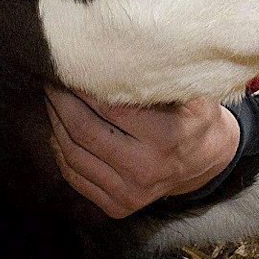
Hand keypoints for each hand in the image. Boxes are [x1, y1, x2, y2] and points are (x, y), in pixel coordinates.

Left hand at [45, 85, 240, 218]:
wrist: (207, 163)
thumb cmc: (195, 118)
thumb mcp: (191, 92)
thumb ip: (159, 75)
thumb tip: (116, 51)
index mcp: (165, 137)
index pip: (108, 107)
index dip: (82, 86)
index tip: (68, 67)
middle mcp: (145, 169)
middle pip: (83, 131)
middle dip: (60, 102)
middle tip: (50, 80)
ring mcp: (129, 193)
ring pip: (72, 155)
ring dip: (55, 123)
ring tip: (52, 100)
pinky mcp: (117, 207)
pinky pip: (74, 177)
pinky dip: (59, 151)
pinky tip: (58, 129)